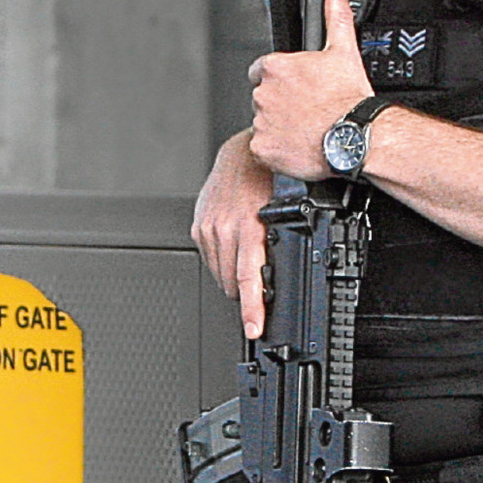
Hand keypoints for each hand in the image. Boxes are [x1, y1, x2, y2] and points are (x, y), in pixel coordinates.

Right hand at [193, 131, 275, 338]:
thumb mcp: (284, 212)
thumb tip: (284, 274)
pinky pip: (209, 258)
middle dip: (246, 292)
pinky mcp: (198, 227)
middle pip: (231, 283)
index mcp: (248, 228)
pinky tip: (234, 247)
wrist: (243, 155)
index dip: (251, 309)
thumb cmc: (268, 178)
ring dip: (233, 277)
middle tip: (260, 290)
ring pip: (219, 274)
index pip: (247, 278)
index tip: (253, 328)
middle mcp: (224, 230)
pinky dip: (222, 261)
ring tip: (247, 262)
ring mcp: (208, 229)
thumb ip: (281, 242)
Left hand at [246, 0, 373, 178]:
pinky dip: (277, 150)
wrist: (357, 138)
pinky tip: (299, 146)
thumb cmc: (350, 99)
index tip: (296, 88)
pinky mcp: (263, 148)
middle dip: (279, 103)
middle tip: (305, 110)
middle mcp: (263, 93)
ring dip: (278, 127)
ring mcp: (261, 122)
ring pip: (264, 123)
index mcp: (276, 67)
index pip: (262, 70)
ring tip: (305, 129)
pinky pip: (263, 149)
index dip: (280, 79)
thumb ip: (335, 16)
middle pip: (263, 97)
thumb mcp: (344, 50)